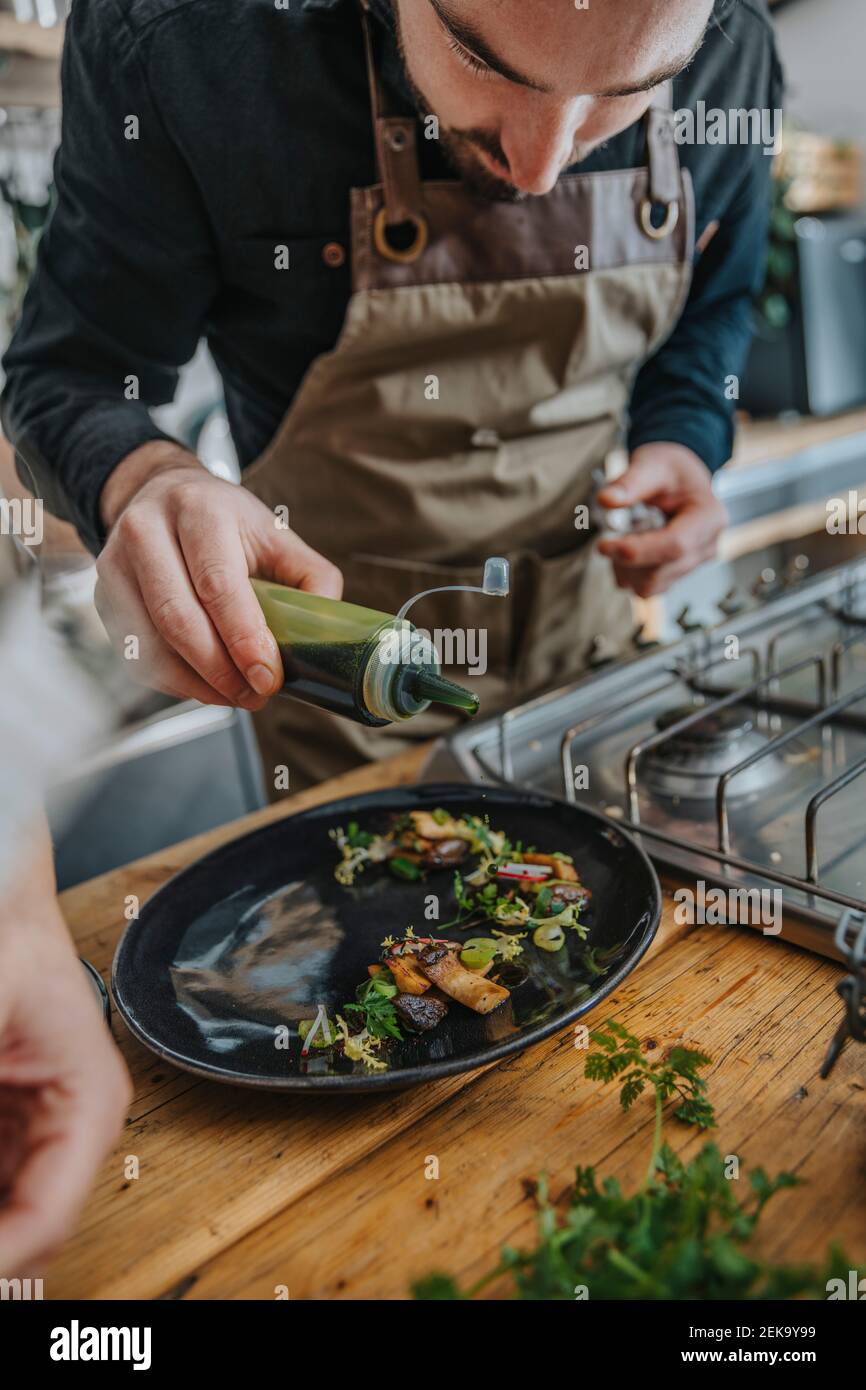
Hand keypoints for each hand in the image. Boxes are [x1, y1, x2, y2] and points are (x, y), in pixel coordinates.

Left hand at [0, 842, 130, 1273]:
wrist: (1, 885)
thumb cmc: (7, 929)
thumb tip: (1, 1185)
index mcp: (89, 1100)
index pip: (46, 1217)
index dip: (3, 1260)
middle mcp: (68, 1120)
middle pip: (25, 1222)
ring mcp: (31, 1122)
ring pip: (8, 1204)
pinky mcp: (1, 1117)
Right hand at [95, 443, 342, 708]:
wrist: (162, 495)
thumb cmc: (225, 523)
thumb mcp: (276, 534)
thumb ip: (312, 578)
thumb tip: (324, 633)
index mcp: (198, 510)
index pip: (217, 583)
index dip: (243, 637)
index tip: (267, 676)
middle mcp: (147, 531)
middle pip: (179, 618)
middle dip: (221, 670)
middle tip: (255, 694)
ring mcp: (116, 564)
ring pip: (152, 644)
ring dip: (198, 683)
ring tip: (236, 695)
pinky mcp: (104, 596)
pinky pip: (136, 655)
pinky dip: (174, 682)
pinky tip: (205, 684)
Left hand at [596, 443, 727, 597]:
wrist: (680, 480)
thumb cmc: (670, 470)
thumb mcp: (651, 465)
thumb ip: (630, 482)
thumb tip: (606, 500)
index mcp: (709, 516)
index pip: (676, 546)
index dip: (638, 551)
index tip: (603, 545)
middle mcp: (707, 546)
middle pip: (662, 572)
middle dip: (626, 561)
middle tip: (606, 537)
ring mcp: (693, 563)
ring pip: (652, 586)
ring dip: (625, 569)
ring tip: (619, 539)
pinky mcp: (678, 574)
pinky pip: (648, 588)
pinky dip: (629, 574)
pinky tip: (626, 550)